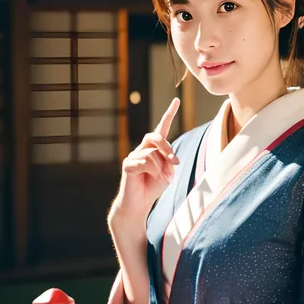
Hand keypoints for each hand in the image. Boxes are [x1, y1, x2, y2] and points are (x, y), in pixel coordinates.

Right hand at [110, 98, 180, 221]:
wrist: (139, 203)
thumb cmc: (154, 186)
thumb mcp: (167, 173)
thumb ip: (168, 162)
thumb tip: (166, 158)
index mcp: (154, 148)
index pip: (161, 128)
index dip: (169, 114)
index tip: (176, 100)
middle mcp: (143, 149)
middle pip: (155, 137)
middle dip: (167, 149)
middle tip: (175, 163)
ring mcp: (133, 155)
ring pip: (152, 154)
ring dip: (162, 168)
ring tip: (163, 179)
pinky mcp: (127, 164)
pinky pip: (144, 163)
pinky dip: (152, 171)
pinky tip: (148, 178)